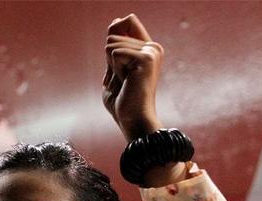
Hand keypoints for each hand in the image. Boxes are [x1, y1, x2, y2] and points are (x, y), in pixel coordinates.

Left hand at [103, 14, 164, 141]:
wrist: (133, 121)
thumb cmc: (122, 103)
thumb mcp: (113, 69)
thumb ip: (114, 45)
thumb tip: (118, 19)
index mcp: (147, 49)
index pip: (126, 22)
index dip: (114, 38)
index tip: (120, 67)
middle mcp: (152, 47)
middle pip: (113, 35)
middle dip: (109, 61)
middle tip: (123, 81)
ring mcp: (151, 51)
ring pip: (111, 44)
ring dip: (112, 67)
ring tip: (125, 83)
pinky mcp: (146, 57)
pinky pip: (114, 53)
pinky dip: (114, 70)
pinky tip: (127, 82)